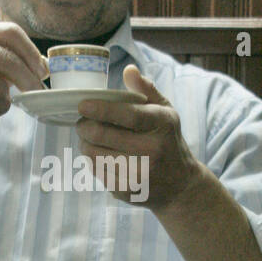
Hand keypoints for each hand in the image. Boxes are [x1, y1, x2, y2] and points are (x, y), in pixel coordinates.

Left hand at [74, 64, 201, 209]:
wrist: (179, 185)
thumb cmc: (168, 140)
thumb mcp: (165, 112)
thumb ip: (146, 90)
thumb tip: (128, 70)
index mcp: (162, 125)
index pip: (128, 116)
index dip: (101, 109)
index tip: (82, 105)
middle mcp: (152, 151)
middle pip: (102, 136)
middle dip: (84, 126)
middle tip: (81, 122)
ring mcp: (139, 173)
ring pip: (94, 154)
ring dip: (85, 144)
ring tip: (89, 138)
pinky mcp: (127, 190)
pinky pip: (97, 171)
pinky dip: (93, 161)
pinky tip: (100, 155)